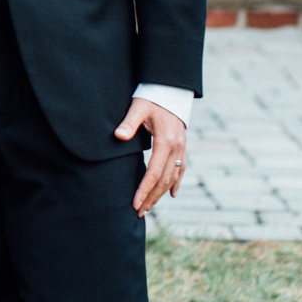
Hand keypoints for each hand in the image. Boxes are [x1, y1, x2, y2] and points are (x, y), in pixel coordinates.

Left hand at [114, 99, 186, 215]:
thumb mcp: (139, 107)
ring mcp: (182, 148)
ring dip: (160, 194)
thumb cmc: (152, 98)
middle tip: (138, 212)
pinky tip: (171, 194)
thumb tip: (118, 136)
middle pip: (164, 180)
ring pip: (173, 177)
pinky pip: (181, 169)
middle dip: (151, 197)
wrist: (171, 90)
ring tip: (149, 207)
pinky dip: (176, 183)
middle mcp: (177, 147)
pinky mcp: (182, 146)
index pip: (154, 172)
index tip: (135, 203)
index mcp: (166, 141)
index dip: (144, 189)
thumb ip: (129, 122)